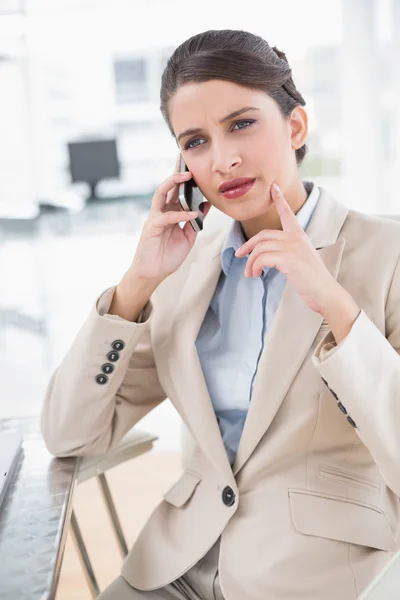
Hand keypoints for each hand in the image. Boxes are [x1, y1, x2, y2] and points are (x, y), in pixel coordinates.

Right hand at [130, 155, 210, 283]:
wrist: (153, 273)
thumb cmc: (168, 256)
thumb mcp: (188, 238)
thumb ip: (195, 222)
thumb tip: (205, 206)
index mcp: (170, 213)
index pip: (177, 192)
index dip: (184, 180)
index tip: (195, 167)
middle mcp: (162, 211)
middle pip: (168, 186)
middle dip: (177, 172)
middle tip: (189, 161)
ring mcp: (155, 218)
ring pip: (161, 193)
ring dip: (173, 183)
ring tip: (187, 176)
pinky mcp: (151, 227)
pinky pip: (167, 217)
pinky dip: (180, 214)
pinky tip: (192, 213)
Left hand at [235, 183, 343, 316]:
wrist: (324, 292)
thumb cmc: (311, 280)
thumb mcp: (300, 259)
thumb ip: (286, 251)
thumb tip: (264, 256)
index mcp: (300, 235)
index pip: (287, 214)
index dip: (279, 199)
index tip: (273, 187)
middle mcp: (296, 238)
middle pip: (263, 235)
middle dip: (247, 246)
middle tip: (239, 256)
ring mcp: (292, 247)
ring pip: (259, 248)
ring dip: (250, 262)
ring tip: (251, 274)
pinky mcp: (288, 259)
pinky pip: (262, 259)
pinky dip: (255, 267)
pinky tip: (257, 274)